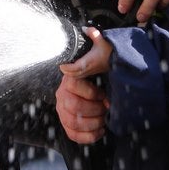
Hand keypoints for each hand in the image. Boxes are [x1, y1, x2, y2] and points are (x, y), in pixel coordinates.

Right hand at [57, 28, 111, 143]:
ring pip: (73, 122)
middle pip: (74, 108)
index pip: (74, 86)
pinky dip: (87, 137)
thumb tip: (90, 33)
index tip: (105, 95)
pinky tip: (99, 131)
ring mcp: (63, 109)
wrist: (104, 83)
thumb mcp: (103, 56)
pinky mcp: (68, 123)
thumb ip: (98, 44)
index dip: (92, 93)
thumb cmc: (103, 70)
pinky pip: (73, 134)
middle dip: (95, 111)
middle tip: (107, 109)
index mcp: (69, 78)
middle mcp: (62, 94)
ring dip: (93, 123)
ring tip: (105, 120)